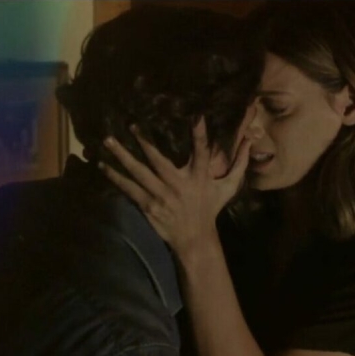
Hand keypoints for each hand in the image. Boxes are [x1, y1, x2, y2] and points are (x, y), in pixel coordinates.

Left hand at [98, 118, 251, 253]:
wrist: (195, 239)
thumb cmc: (210, 209)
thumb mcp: (228, 186)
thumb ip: (240, 163)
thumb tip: (251, 140)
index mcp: (199, 177)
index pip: (201, 151)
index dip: (199, 134)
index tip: (195, 116)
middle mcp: (179, 185)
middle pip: (158, 160)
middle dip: (143, 142)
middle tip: (130, 125)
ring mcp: (162, 196)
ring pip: (138, 173)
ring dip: (122, 157)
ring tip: (107, 142)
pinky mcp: (149, 206)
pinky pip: (129, 189)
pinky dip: (115, 177)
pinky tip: (103, 166)